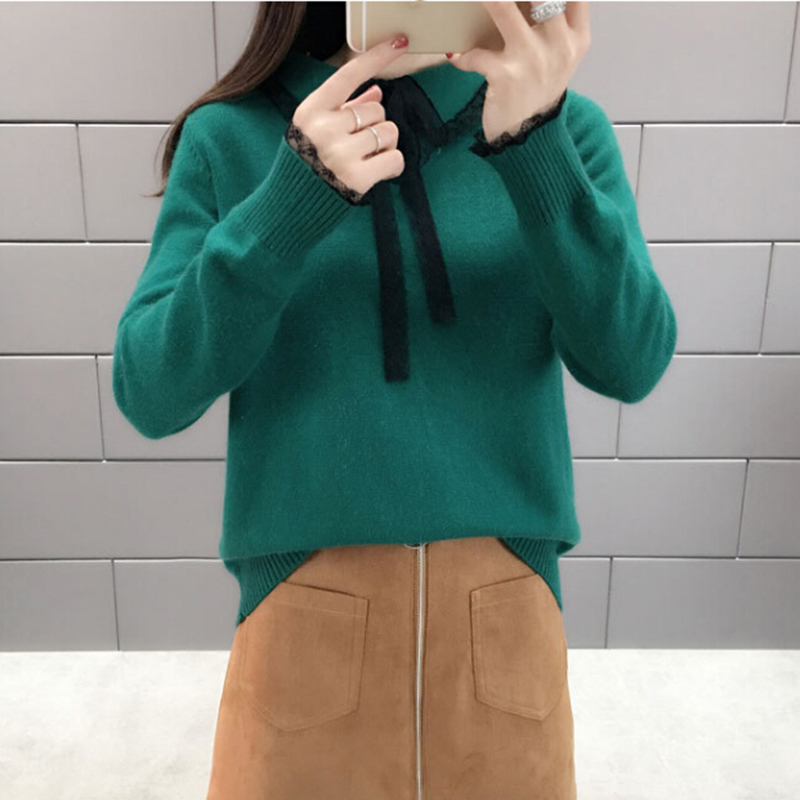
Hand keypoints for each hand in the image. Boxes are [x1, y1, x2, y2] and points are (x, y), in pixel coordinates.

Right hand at [291, 34, 409, 195]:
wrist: (294, 204)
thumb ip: (345, 108)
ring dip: (385, 145)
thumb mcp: (317, 128)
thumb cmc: (308, 162)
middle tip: (358, 145)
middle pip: (377, 109)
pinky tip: (378, 172)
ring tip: (366, 158)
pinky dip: (392, 165)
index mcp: (312, 110)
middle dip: (375, 125)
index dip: (377, 57)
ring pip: (389, 132)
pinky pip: (395, 159)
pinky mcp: (357, 178)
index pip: (349, 74)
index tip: (400, 43)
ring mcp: (341, 154)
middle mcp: (325, 129)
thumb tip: (376, 91)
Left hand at [447, 1, 590, 141]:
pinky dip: (463, 55)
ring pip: (503, 7)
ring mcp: (532, 59)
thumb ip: (555, 26)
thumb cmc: (540, 93)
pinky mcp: (506, 76)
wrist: (531, 137)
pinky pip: (477, 54)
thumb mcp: (560, 59)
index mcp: (576, 38)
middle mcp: (559, 44)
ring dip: (486, 0)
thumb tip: (531, 0)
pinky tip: (456, 57)